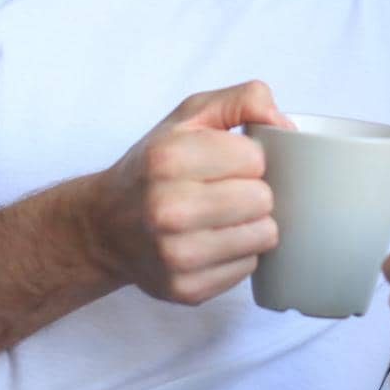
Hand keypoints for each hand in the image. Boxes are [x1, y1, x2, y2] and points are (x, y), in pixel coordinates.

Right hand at [83, 80, 293, 303]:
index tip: (227, 163)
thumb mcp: (189, 116)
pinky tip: (212, 242)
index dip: (249, 158)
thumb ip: (242, 99)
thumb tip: (286, 124)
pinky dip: (239, 254)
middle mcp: (167, 209)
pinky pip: (249, 267)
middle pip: (263, 199)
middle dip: (253, 192)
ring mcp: (175, 255)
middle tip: (227, 191)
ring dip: (252, 224)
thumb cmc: (155, 166)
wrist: (103, 226)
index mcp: (167, 159)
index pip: (255, 158)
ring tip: (223, 216)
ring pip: (264, 236)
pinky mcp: (186, 289)